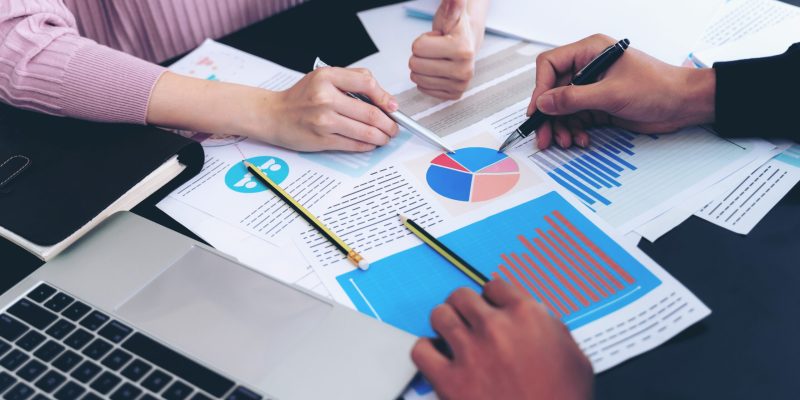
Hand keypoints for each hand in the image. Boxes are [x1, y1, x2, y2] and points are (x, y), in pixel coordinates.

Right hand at [263, 67, 399, 151]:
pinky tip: (371, 143)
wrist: (273, 115)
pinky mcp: (322, 139)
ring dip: (381, 137)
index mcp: (327, 77)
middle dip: (389, 124)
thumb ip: (352, 79)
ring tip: (385, 137)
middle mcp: (326, 98)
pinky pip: (353, 144)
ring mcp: (324, 120)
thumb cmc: (300, 97)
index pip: (367, 84)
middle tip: (394, 127)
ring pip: (365, 131)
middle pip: (371, 113)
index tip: (392, 107)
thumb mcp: (323, 76)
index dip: (385, 97)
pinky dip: (367, 145)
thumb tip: (382, 97)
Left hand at [409, 0, 487, 99]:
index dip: (423, 40)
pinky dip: (427, 78)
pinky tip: (439, 70)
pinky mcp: (454, 94)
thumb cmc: (455, 29)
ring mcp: (460, 85)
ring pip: (417, 79)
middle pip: (415, 65)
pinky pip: (423, 89)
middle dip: (421, 54)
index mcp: (463, 49)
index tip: (437, 38)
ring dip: (424, 66)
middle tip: (436, 50)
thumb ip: (453, 4)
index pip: (417, 48)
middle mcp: (464, 70)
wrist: (467, 42)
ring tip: (438, 58)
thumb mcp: (451, 13)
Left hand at [411, 279, 593, 399]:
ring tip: (449, 334)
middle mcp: (495, 327)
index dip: (492, 298)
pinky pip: (421, 350)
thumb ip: (550, 328)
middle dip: (464, 307)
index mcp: (527, 316)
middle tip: (467, 320)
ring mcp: (470, 352)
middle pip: (462, 295)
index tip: (490, 307)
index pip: (495, 285)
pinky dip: (426, 351)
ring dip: (444, 323)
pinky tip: (436, 357)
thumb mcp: (574, 357)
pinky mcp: (449, 379)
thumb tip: (534, 318)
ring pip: (440, 315)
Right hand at [529, 34, 715, 149]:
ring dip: (562, 127)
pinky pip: (576, 118)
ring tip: (567, 141)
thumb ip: (574, 99)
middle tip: (544, 135)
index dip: (541, 88)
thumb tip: (545, 102)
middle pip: (553, 90)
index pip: (550, 65)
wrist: (683, 105)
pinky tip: (581, 139)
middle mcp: (588, 67)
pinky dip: (575, 131)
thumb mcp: (611, 94)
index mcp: (590, 51)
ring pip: (563, 108)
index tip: (538, 110)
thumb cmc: (658, 87)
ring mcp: (593, 87)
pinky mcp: (599, 105)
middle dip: (549, 115)